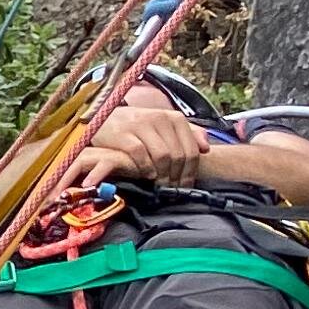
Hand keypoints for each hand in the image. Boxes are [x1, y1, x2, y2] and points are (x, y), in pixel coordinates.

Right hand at [79, 88, 207, 191]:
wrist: (103, 119)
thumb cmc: (137, 127)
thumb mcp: (164, 127)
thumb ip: (188, 134)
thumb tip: (206, 148)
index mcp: (173, 118)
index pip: (191, 150)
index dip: (190, 173)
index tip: (185, 186)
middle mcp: (159, 118)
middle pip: (178, 156)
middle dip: (176, 177)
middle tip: (171, 189)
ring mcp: (140, 125)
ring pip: (162, 156)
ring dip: (162, 176)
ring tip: (159, 185)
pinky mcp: (123, 133)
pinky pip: (141, 155)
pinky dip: (145, 168)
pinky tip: (145, 175)